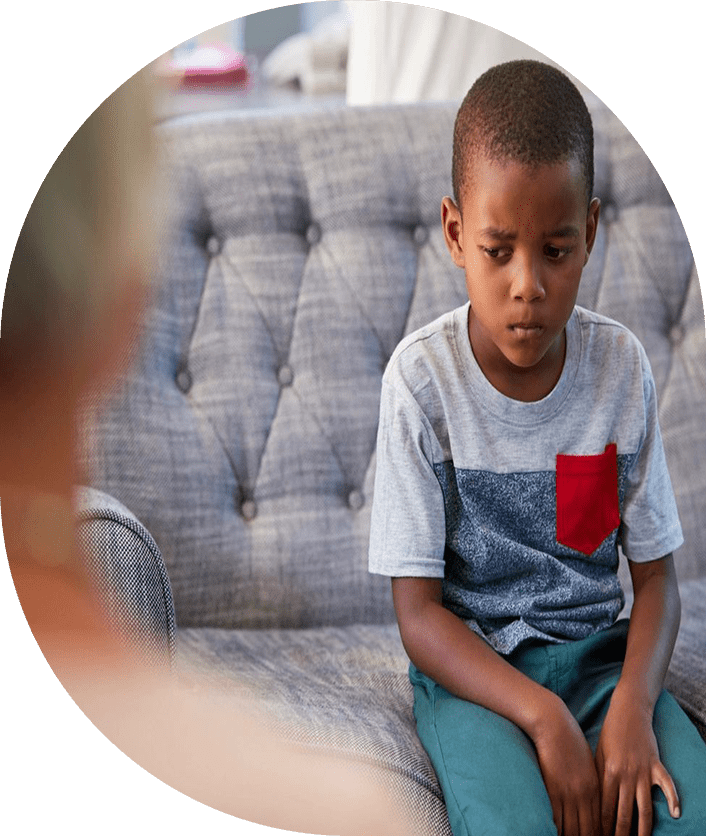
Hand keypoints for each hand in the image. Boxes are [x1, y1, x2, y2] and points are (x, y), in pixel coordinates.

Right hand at [533, 697, 600, 835]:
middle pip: (589, 830)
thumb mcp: (588, 764)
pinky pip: (557, 818)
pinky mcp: (553, 790)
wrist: (555, 726)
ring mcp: (568, 793)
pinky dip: (558, 830)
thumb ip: (591, 784)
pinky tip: (557, 835)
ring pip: (573, 829)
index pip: (601, 822)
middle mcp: (585, 795)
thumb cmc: (571, 741)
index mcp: (596, 788)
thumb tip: (591, 801)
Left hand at [595, 690, 679, 835]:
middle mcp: (625, 775)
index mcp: (607, 772)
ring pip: (645, 807)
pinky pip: (667, 785)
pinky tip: (676, 815)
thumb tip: (594, 801)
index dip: (602, 826)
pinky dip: (673, 799)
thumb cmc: (609, 732)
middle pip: (624, 813)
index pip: (605, 807)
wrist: (628, 710)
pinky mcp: (656, 764)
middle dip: (620, 833)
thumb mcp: (598, 753)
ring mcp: (643, 771)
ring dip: (643, 829)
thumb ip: (598, 776)